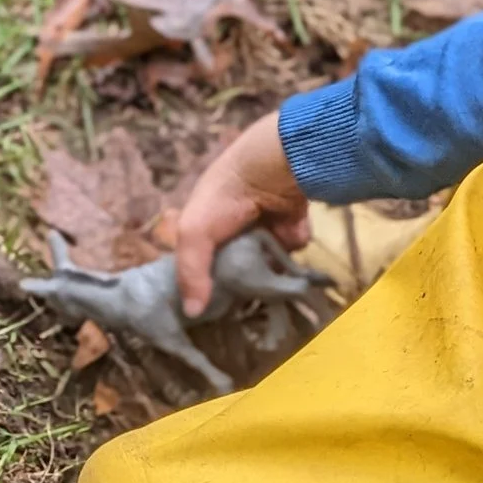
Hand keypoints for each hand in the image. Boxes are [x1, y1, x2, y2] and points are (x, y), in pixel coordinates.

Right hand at [174, 109, 309, 313]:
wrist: (272, 169)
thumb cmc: (224, 197)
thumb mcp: (194, 232)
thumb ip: (191, 273)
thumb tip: (191, 313)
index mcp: (206, 229)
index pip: (200, 265)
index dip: (201, 286)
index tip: (205, 312)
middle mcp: (235, 233)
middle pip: (234, 273)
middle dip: (236, 288)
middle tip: (239, 310)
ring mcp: (264, 235)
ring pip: (263, 270)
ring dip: (266, 279)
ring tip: (267, 295)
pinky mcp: (291, 234)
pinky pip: (290, 260)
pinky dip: (290, 261)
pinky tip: (289, 272)